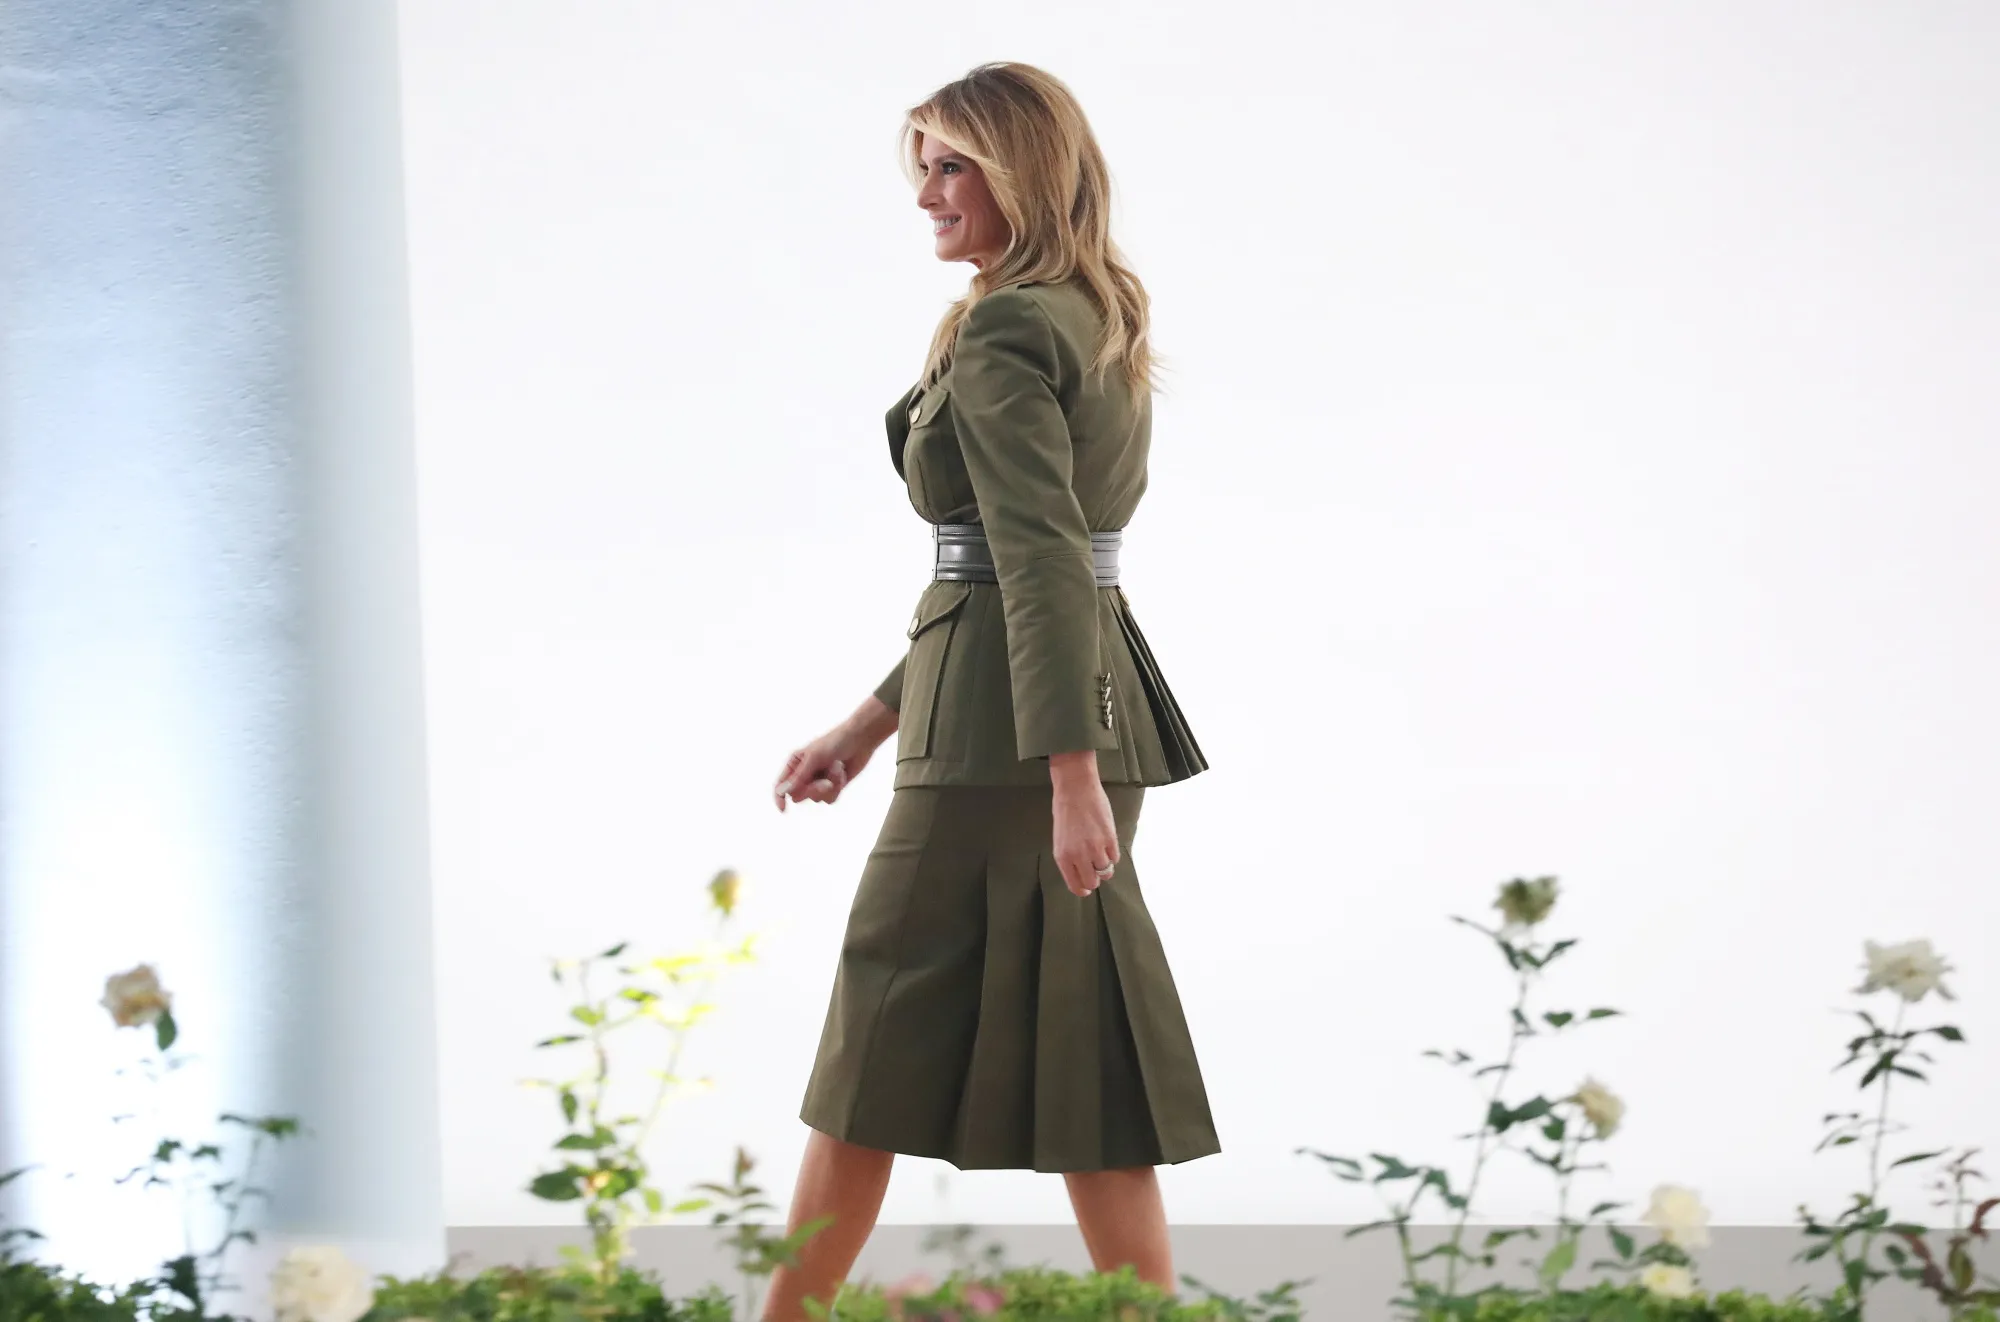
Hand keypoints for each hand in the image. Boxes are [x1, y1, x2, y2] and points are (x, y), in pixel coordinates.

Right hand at [773, 728, 876, 811]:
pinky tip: (843, 772)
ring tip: (837, 769)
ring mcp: (818, 781)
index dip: (779, 798)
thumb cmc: (835, 742)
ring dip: (829, 787)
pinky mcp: (832, 787)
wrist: (860, 740)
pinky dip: (838, 787)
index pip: (781, 785)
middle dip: (813, 790)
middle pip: (799, 796)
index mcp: (795, 764)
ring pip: (816, 799)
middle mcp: (804, 774)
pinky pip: (830, 799)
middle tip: (826, 782)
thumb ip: (799, 776)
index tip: (784, 809)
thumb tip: (782, 792)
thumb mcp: (814, 757)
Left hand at [1051, 769, 1118, 897]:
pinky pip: (1115, 857)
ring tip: (1102, 855)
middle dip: (1095, 879)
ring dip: (1105, 867)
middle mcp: (1079, 855)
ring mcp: (1096, 847)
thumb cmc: (1065, 811)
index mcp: (1063, 857)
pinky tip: (1107, 844)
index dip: (1082, 890)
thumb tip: (1080, 873)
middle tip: (1095, 871)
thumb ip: (1069, 857)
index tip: (1086, 890)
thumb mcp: (1060, 839)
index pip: (1075, 885)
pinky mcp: (1110, 839)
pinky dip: (1112, 854)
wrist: (1076, 789)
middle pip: (1093, 882)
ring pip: (1106, 871)